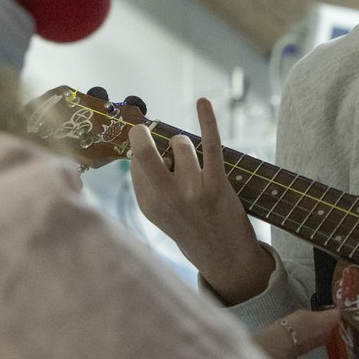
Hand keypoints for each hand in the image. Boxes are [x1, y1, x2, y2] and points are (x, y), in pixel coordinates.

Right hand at [127, 97, 273, 303]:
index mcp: (147, 204)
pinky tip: (202, 102)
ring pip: (181, 144)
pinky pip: (210, 144)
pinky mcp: (217, 185)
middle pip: (144, 152)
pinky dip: (207, 120)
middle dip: (142, 136)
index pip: (135, 163)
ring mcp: (191, 192)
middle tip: (144, 131)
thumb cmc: (190, 226)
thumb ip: (148, 182)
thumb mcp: (160, 212)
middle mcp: (165, 199)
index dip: (144, 154)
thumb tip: (141, 143)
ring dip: (186, 146)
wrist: (223, 256)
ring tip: (194, 167)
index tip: (154, 155)